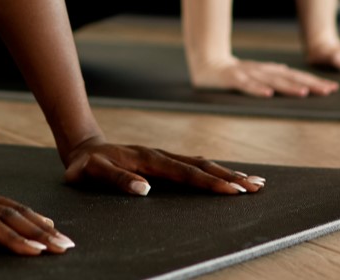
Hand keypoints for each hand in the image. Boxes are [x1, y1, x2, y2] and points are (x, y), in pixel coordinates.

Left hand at [63, 138, 263, 196]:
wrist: (83, 148)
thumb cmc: (85, 166)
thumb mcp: (91, 173)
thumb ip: (116, 179)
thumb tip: (145, 189)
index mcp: (148, 159)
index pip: (185, 173)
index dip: (210, 182)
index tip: (232, 190)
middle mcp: (160, 155)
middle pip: (201, 165)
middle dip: (230, 177)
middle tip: (256, 187)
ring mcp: (163, 156)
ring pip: (201, 163)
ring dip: (227, 172)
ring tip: (254, 182)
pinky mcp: (163, 161)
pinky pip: (194, 164)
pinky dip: (214, 171)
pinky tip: (228, 177)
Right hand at [189, 55, 339, 97]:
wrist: (206, 63)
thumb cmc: (234, 71)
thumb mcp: (256, 73)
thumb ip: (272, 73)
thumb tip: (290, 72)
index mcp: (269, 71)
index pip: (295, 76)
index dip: (313, 81)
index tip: (332, 88)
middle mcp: (262, 71)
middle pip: (289, 78)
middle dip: (309, 84)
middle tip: (328, 90)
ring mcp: (247, 74)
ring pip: (271, 81)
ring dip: (288, 87)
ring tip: (304, 93)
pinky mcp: (232, 78)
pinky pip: (246, 85)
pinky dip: (257, 89)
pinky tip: (268, 94)